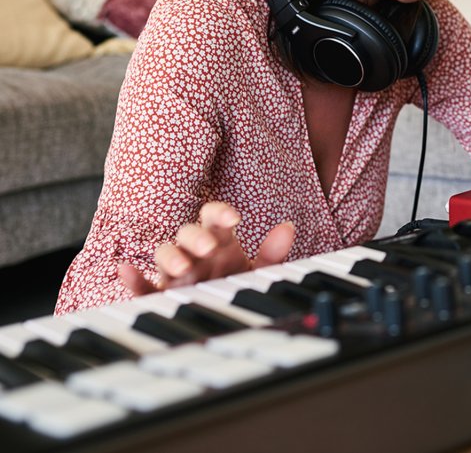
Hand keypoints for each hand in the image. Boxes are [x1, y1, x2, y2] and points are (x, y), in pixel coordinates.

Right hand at [117, 201, 294, 295]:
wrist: (224, 313)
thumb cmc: (237, 284)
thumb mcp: (258, 271)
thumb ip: (272, 252)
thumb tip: (288, 228)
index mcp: (218, 240)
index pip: (213, 216)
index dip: (220, 213)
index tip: (234, 218)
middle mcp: (194, 252)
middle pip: (188, 233)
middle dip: (196, 237)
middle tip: (209, 248)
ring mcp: (176, 271)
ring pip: (164, 254)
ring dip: (170, 257)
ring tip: (182, 268)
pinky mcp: (160, 293)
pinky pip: (143, 286)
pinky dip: (133, 279)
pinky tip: (125, 271)